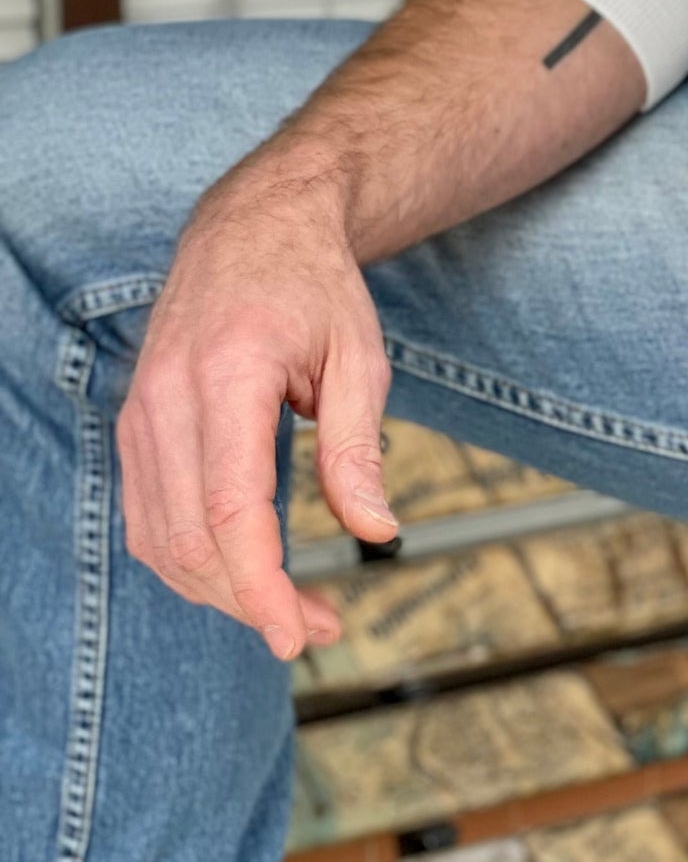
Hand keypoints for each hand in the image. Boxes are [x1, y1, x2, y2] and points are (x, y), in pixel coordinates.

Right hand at [118, 160, 395, 659]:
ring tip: (295, 609)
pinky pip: (149, 517)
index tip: (296, 634)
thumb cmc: (313, 286)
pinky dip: (192, 560)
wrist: (253, 227)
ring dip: (222, 591)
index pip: (229, 509)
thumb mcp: (360, 358)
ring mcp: (141, 413)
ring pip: (160, 540)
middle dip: (253, 601)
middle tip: (319, 627)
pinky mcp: (137, 426)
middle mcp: (167, 397)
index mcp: (227, 376)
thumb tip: (376, 533)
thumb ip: (359, 451)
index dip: (260, 585)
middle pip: (190, 539)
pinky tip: (246, 574)